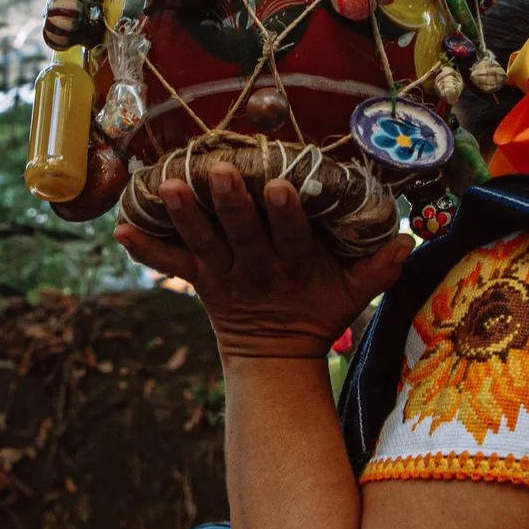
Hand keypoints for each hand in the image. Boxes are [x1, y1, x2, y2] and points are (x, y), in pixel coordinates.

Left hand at [114, 163, 410, 359]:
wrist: (274, 358)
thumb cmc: (318, 313)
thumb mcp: (355, 297)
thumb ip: (380, 269)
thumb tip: (410, 240)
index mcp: (296, 267)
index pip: (290, 236)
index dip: (284, 214)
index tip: (279, 187)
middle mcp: (256, 269)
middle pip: (241, 232)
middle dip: (229, 202)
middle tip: (217, 170)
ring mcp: (224, 275)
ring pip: (202, 241)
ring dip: (184, 214)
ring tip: (167, 185)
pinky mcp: (198, 281)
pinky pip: (169, 263)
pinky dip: (145, 248)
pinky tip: (118, 229)